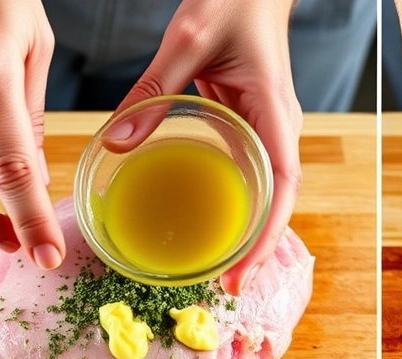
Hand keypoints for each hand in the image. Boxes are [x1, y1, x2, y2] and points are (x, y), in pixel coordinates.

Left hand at [109, 0, 302, 295]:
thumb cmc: (232, 0)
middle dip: (257, 246)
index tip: (242, 273)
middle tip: (224, 286)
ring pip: (268, 191)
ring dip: (250, 231)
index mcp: (273, 111)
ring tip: (221, 267)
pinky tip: (213, 221)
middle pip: (278, 201)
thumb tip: (117, 144)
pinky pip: (252, 172)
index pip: (284, 186)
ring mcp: (270, 127)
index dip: (266, 236)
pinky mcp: (254, 123)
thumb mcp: (187, 41)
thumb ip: (154, 90)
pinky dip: (239, 204)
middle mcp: (280, 127)